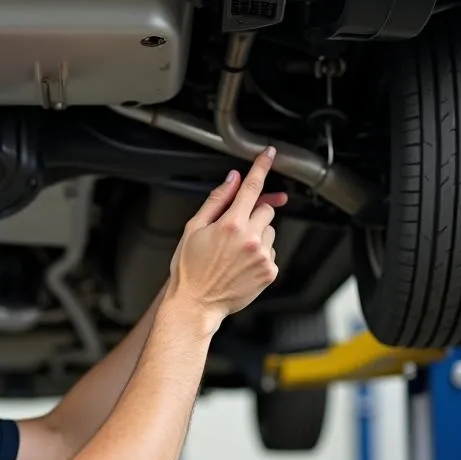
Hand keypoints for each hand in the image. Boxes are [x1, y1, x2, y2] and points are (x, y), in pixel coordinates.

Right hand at [166, 148, 284, 330]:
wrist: (195, 305)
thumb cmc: (189, 270)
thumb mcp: (193, 229)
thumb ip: (216, 201)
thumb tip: (231, 180)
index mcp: (230, 225)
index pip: (252, 188)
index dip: (261, 167)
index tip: (268, 154)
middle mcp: (249, 239)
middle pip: (265, 210)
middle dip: (252, 213)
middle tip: (234, 229)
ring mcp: (262, 256)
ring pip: (270, 231)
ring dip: (256, 235)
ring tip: (234, 253)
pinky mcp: (269, 271)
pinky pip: (271, 252)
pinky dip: (259, 254)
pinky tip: (240, 265)